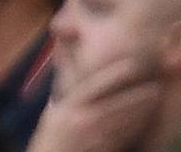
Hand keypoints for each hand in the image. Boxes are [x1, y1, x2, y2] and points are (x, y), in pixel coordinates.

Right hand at [26, 57, 162, 151]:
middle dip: (137, 96)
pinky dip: (135, 127)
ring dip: (141, 111)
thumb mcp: (53, 111)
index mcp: (69, 107)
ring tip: (153, 100)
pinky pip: (124, 136)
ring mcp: (94, 136)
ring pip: (124, 121)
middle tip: (153, 87)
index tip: (130, 66)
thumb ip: (64, 91)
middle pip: (116, 105)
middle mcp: (82, 120)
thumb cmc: (53, 136)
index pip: (95, 86)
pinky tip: (144, 119)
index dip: (114, 75)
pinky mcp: (104, 149)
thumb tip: (63, 62)